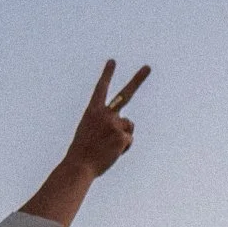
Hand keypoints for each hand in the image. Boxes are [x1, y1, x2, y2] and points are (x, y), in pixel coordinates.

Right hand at [65, 59, 148, 176]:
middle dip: (137, 79)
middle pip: (125, 94)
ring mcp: (115, 124)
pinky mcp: (123, 136)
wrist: (79, 165)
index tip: (113, 61)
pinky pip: (129, 140)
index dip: (107, 74)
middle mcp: (105, 114)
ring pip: (128, 126)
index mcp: (92, 111)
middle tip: (148, 67)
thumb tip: (128, 125)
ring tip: (107, 146)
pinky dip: (123, 148)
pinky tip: (111, 152)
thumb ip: (107, 122)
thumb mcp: (89, 131)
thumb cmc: (83, 151)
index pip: (101, 88)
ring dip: (122, 136)